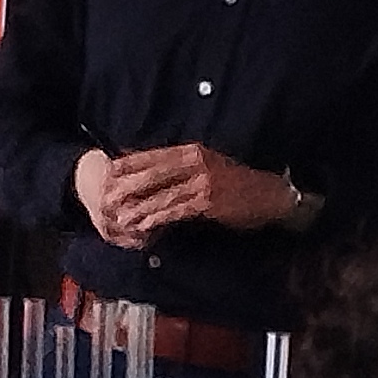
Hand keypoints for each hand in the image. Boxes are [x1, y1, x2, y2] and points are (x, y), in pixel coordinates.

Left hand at [81, 143, 291, 243]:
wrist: (270, 193)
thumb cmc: (236, 181)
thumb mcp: (208, 166)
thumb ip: (181, 167)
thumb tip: (149, 170)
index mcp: (192, 151)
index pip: (152, 155)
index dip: (127, 164)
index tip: (107, 171)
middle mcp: (195, 163)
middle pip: (152, 173)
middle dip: (126, 186)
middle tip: (107, 197)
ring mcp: (202, 181)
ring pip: (161, 193)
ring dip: (139, 207)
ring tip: (121, 217)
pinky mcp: (209, 201)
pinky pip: (177, 210)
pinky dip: (159, 218)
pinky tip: (146, 225)